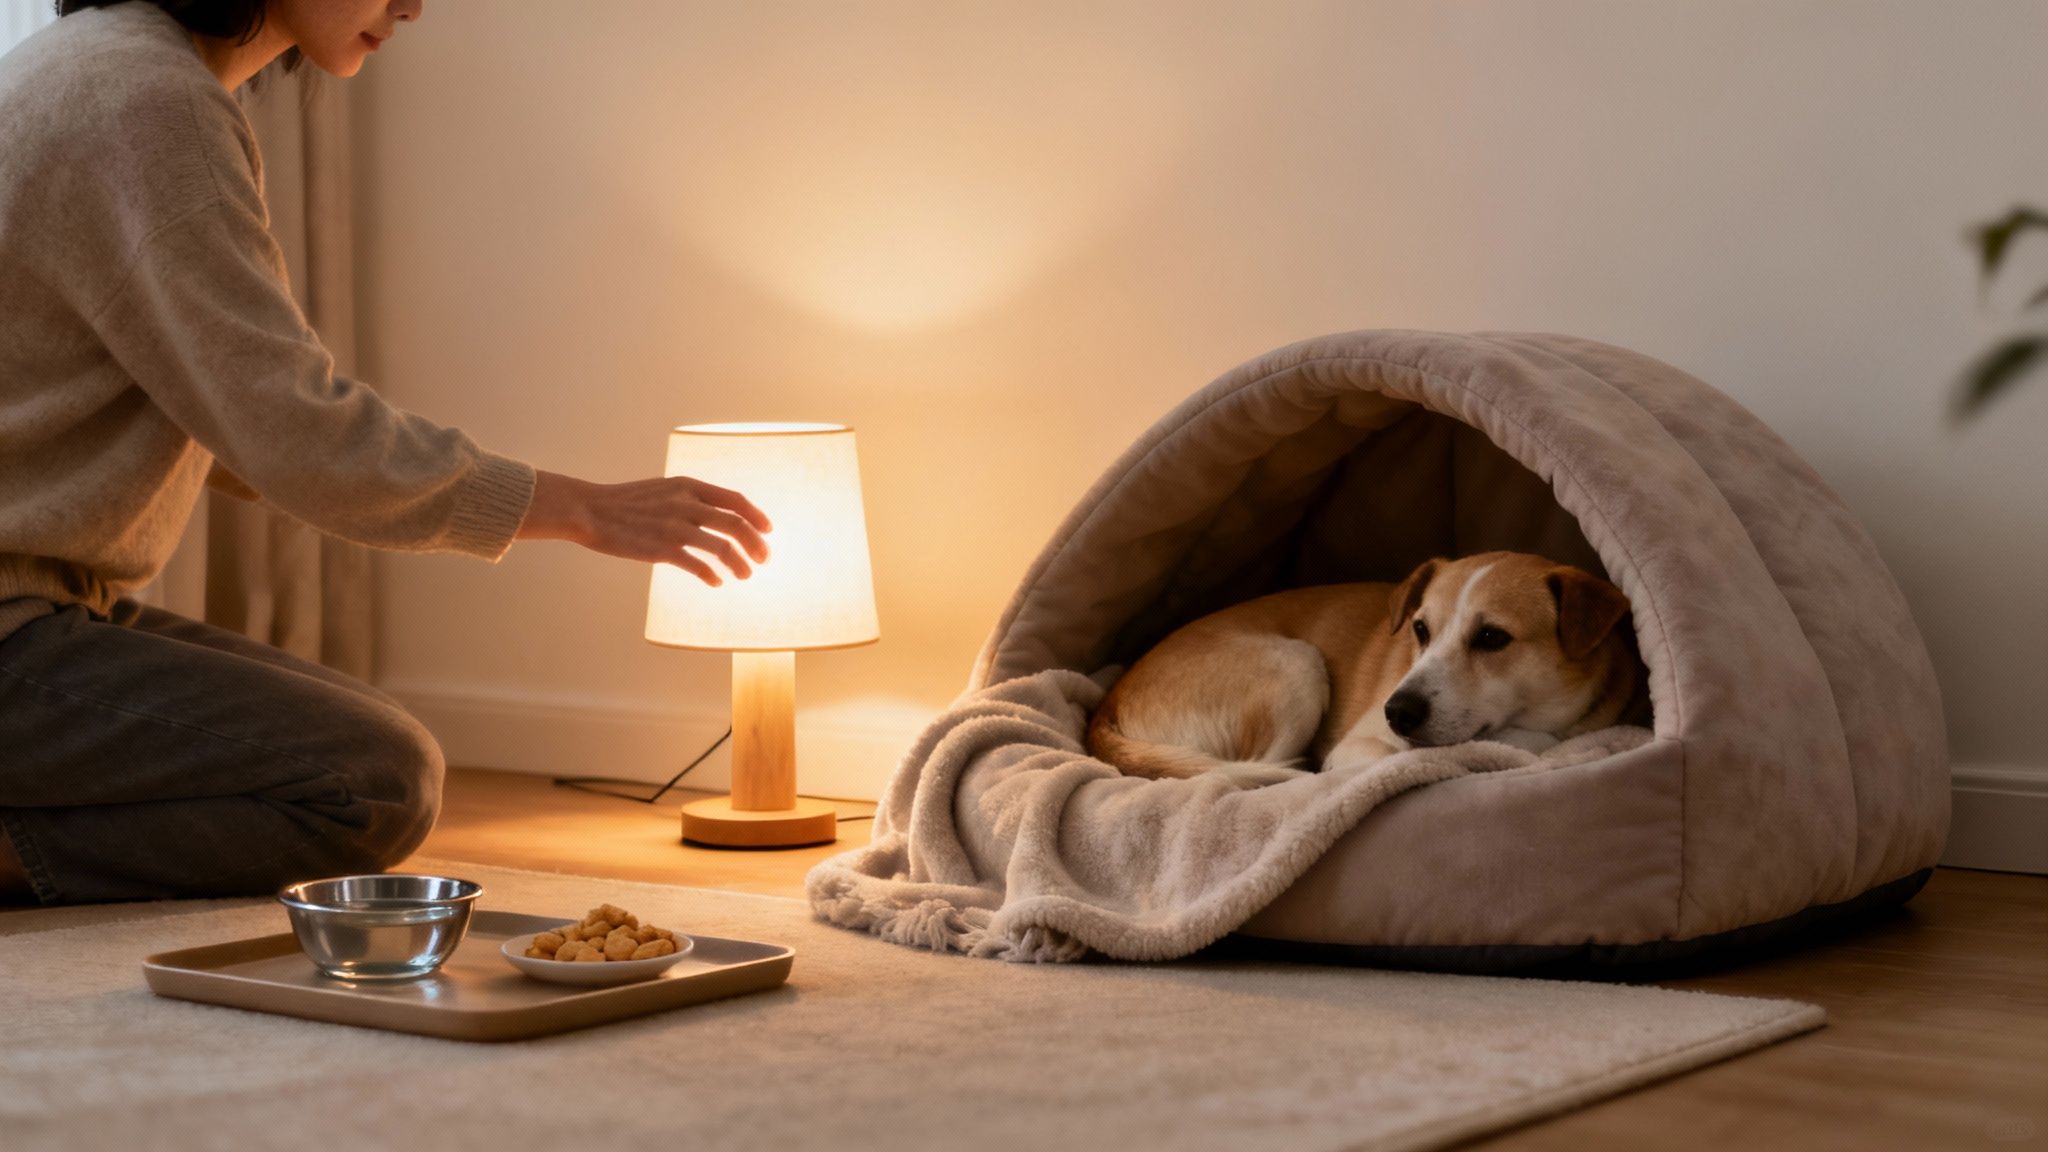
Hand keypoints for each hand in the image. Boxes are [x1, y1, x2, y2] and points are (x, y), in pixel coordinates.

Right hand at [518, 469, 771, 585]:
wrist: (589, 510)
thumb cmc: (627, 502)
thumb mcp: (664, 489)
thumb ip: (692, 499)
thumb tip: (720, 515)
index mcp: (688, 486)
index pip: (735, 499)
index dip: (757, 516)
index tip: (768, 531)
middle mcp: (686, 504)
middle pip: (737, 524)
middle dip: (756, 545)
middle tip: (763, 559)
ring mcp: (674, 526)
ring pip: (723, 547)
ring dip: (740, 564)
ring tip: (745, 575)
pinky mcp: (661, 549)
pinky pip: (698, 565)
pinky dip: (712, 575)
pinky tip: (716, 582)